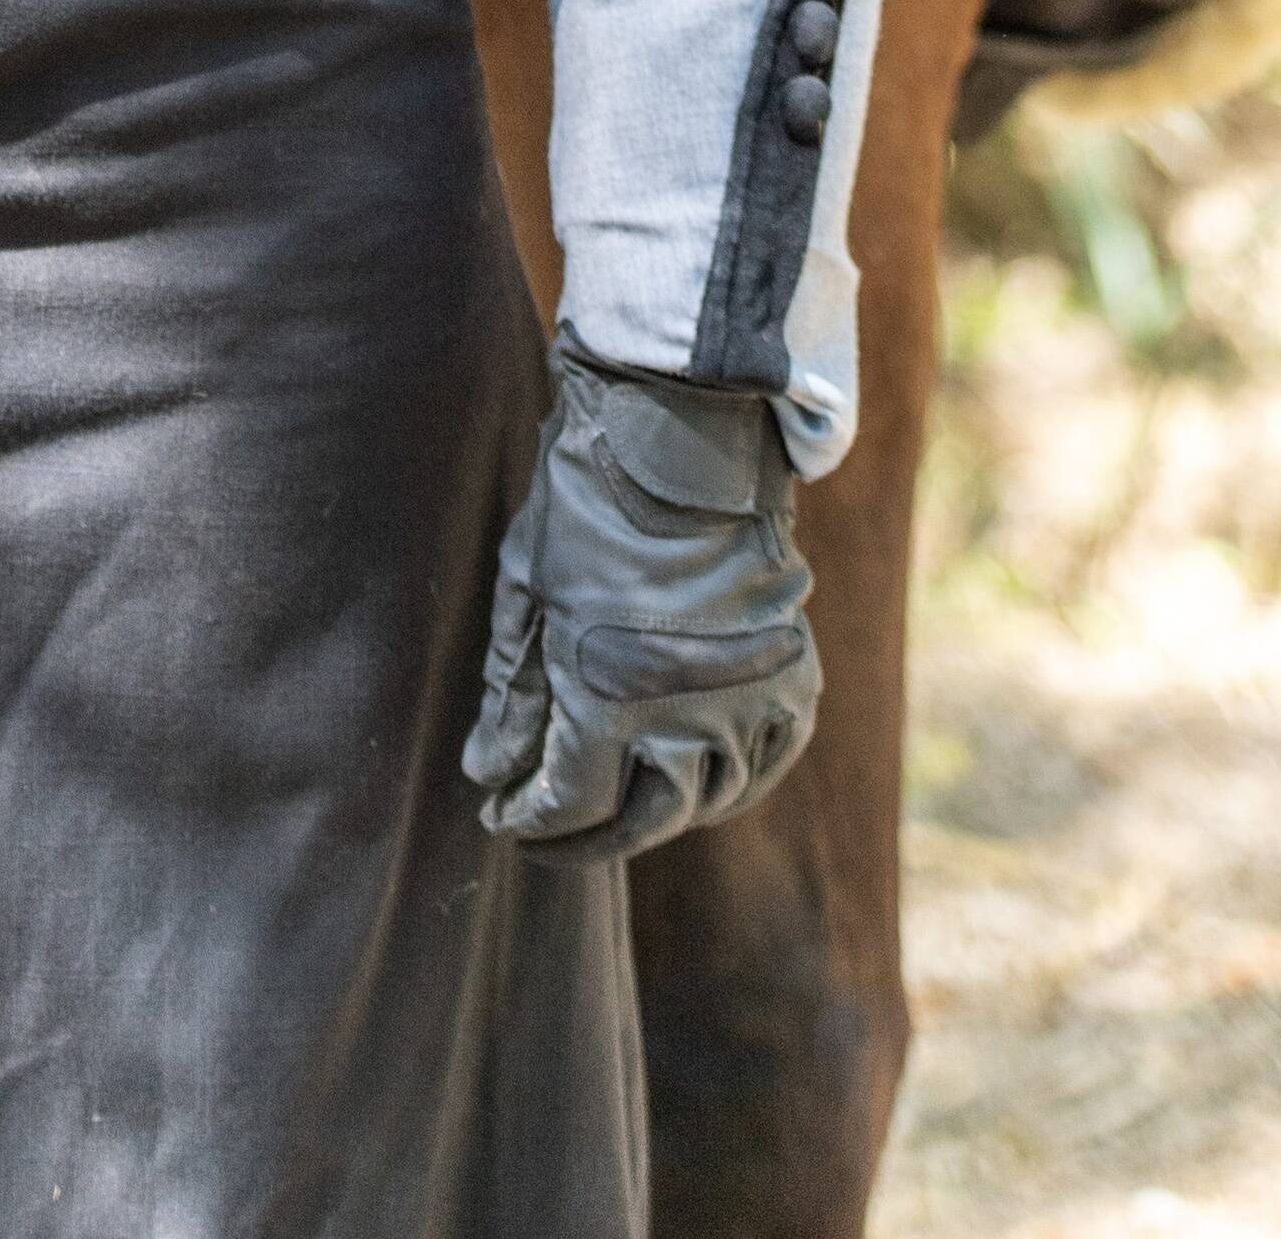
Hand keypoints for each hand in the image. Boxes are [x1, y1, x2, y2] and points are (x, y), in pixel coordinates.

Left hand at [465, 344, 817, 864]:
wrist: (683, 443)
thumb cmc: (586, 507)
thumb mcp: (528, 595)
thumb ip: (512, 698)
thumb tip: (488, 775)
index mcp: (610, 700)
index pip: (571, 803)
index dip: (533, 820)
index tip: (504, 818)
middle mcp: (687, 719)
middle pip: (644, 824)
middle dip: (592, 839)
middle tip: (559, 835)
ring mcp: (748, 703)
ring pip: (709, 801)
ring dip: (662, 813)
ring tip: (622, 803)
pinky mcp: (792, 681)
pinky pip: (767, 763)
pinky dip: (732, 779)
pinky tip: (699, 774)